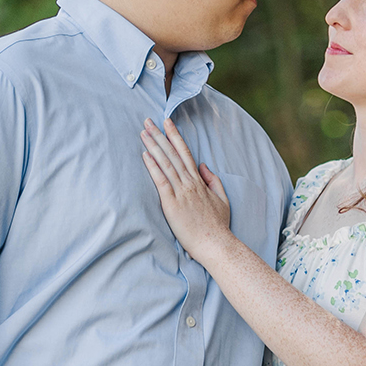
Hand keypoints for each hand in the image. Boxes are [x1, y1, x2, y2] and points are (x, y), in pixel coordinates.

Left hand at [139, 118, 235, 261]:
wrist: (216, 243)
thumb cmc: (218, 225)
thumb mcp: (222, 199)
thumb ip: (212, 180)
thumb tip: (202, 166)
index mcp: (199, 181)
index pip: (185, 152)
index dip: (175, 136)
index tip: (166, 123)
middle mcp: (189, 183)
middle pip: (172, 154)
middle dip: (159, 136)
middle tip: (147, 121)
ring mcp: (181, 193)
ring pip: (165, 164)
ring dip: (153, 146)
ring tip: (143, 133)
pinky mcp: (172, 204)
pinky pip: (161, 181)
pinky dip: (152, 167)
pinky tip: (145, 155)